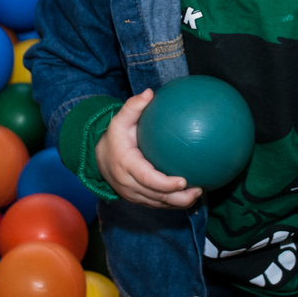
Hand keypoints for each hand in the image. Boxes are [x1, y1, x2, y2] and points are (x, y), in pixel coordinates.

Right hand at [95, 89, 202, 209]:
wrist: (98, 157)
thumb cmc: (115, 136)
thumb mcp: (120, 120)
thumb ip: (133, 106)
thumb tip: (149, 92)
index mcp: (126, 165)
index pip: (147, 178)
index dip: (165, 184)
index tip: (183, 181)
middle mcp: (128, 183)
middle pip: (155, 196)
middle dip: (178, 198)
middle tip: (198, 190)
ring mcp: (132, 194)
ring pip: (157, 203)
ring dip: (178, 203)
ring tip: (198, 194)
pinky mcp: (137, 199)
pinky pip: (156, 204)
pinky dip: (172, 203)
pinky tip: (189, 196)